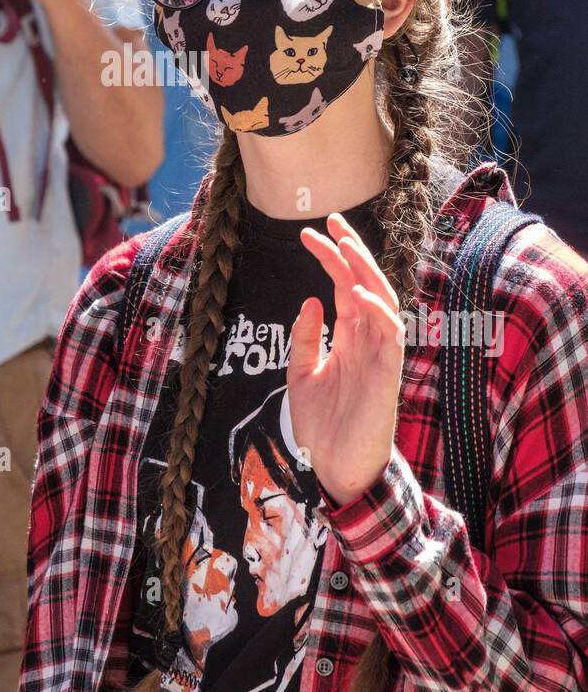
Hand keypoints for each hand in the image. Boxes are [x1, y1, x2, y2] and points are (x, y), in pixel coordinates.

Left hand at [287, 211, 404, 507]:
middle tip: (333, 220)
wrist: (331, 471)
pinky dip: (376, 311)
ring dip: (365, 271)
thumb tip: (310, 300)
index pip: (344, 286)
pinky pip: (390, 336)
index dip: (332, 258)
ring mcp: (380, 356)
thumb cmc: (320, 427)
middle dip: (352, 251)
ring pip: (383, 302)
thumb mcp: (301, 374)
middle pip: (366, 284)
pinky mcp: (387, 376)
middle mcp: (367, 341)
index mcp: (348, 338)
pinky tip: (356, 293)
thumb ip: (306, 339)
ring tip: (345, 244)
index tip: (311, 232)